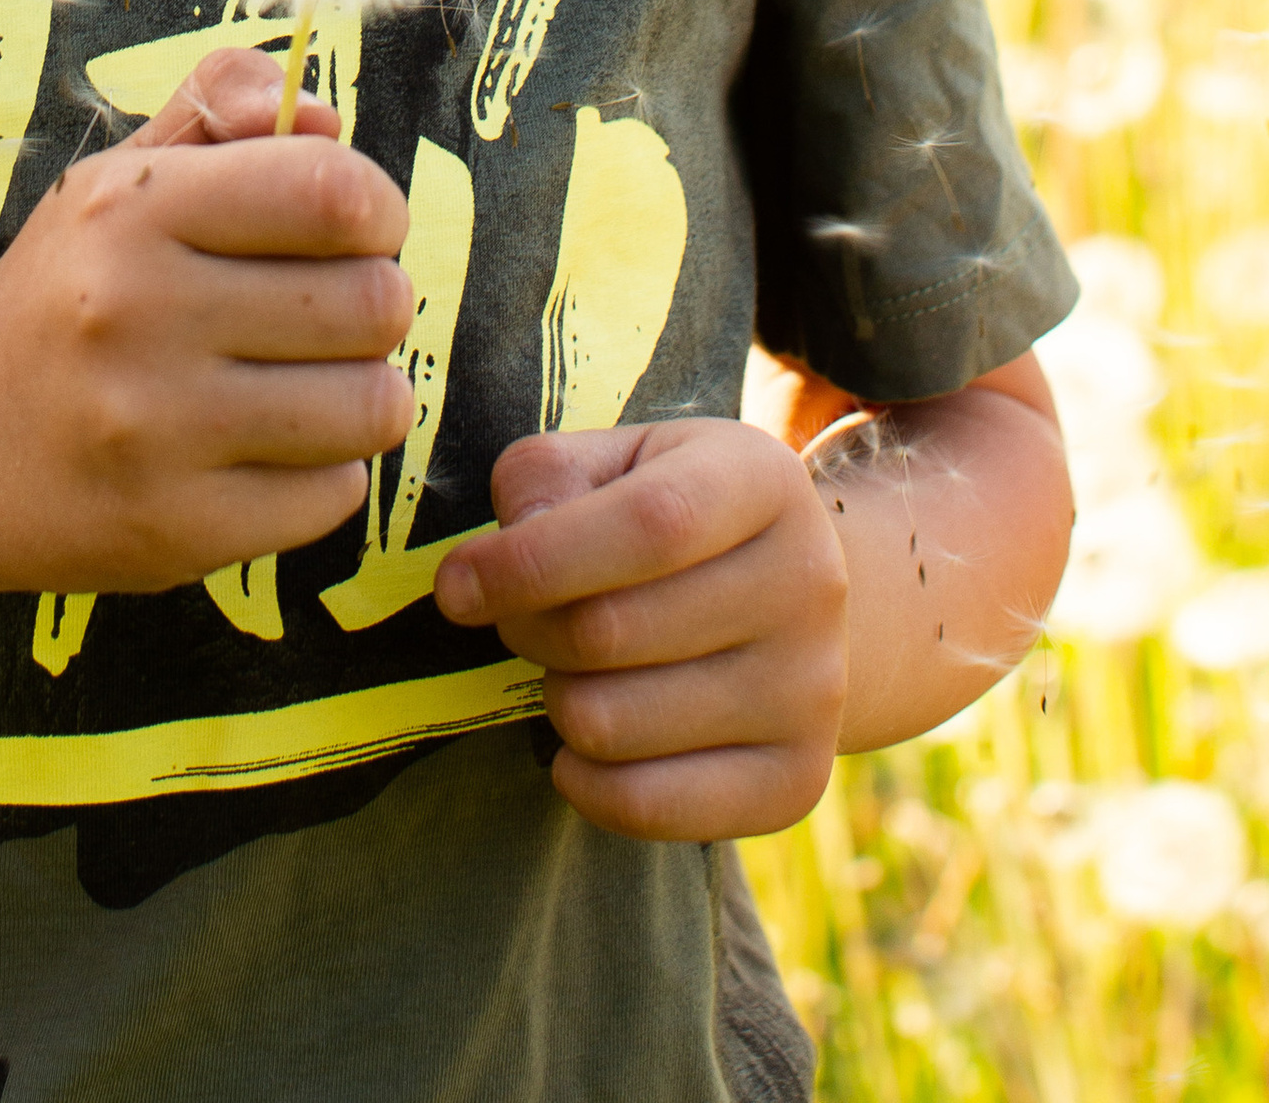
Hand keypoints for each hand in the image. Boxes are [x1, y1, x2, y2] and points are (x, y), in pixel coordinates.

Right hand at [0, 46, 414, 603]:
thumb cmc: (60, 295)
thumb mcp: (114, 179)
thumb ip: (219, 110)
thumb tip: (326, 116)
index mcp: (132, 206)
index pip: (333, 191)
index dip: (377, 208)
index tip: (360, 228)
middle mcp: (136, 312)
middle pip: (372, 301)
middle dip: (377, 303)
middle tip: (333, 312)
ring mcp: (154, 431)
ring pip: (371, 406)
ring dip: (365, 393)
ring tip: (313, 383)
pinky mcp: (174, 532)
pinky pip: (334, 497)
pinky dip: (326, 474)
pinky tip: (269, 451)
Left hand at [433, 420, 848, 838]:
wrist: (790, 597)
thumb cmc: (670, 515)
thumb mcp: (616, 460)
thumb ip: (545, 479)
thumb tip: (498, 565)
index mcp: (762, 481)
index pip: (647, 527)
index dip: (532, 561)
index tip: (454, 586)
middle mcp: (809, 584)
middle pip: (610, 633)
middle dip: (528, 629)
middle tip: (522, 618)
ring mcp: (814, 691)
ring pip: (610, 724)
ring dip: (556, 699)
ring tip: (578, 668)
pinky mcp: (797, 781)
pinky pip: (645, 807)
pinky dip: (581, 780)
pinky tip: (584, 741)